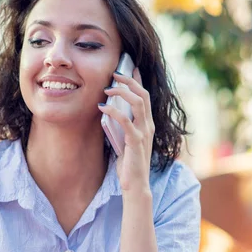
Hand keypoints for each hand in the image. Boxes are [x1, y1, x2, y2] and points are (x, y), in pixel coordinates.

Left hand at [98, 68, 154, 193]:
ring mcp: (144, 132)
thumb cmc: (129, 163)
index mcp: (147, 123)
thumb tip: (108, 107)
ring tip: (108, 88)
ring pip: (139, 103)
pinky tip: (102, 107)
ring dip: (122, 92)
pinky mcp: (136, 141)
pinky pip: (126, 120)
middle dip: (129, 81)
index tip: (130, 66)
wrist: (136, 185)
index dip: (138, 79)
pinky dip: (113, 111)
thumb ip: (122, 124)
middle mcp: (149, 125)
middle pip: (143, 94)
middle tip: (114, 73)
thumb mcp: (125, 138)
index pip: (145, 95)